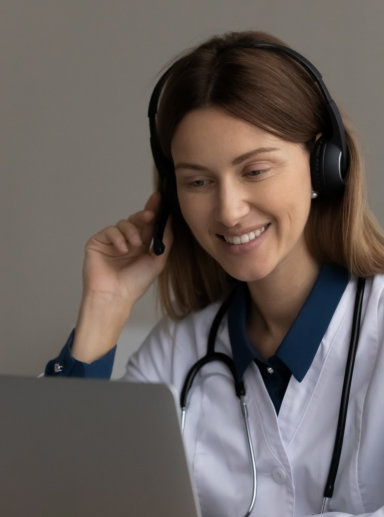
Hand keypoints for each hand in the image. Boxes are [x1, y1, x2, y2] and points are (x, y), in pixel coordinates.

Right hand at [72, 192, 172, 362]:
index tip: (159, 197)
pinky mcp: (98, 242)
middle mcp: (127, 240)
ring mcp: (112, 241)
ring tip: (135, 246)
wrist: (115, 296)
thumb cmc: (135, 284)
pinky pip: (110, 230)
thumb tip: (170, 220)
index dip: (154, 210)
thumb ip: (165, 240)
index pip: (148, 224)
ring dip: (131, 232)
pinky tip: (122, 249)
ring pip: (123, 223)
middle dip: (144, 215)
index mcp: (141, 245)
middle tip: (150, 216)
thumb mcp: (158, 261)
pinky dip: (118, 237)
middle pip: (136, 219)